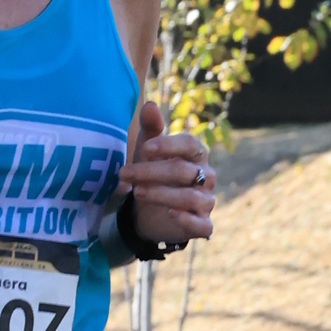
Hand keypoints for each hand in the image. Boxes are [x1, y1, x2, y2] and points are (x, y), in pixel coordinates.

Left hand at [119, 101, 215, 246]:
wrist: (147, 212)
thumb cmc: (152, 174)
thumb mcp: (147, 151)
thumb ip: (150, 129)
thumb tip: (149, 105)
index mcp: (196, 154)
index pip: (190, 144)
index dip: (168, 146)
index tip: (144, 149)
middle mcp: (207, 176)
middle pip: (183, 171)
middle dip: (151, 172)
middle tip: (124, 173)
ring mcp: (206, 201)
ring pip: (190, 197)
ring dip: (161, 194)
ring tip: (136, 192)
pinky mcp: (202, 225)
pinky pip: (203, 225)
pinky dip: (188, 220)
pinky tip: (170, 213)